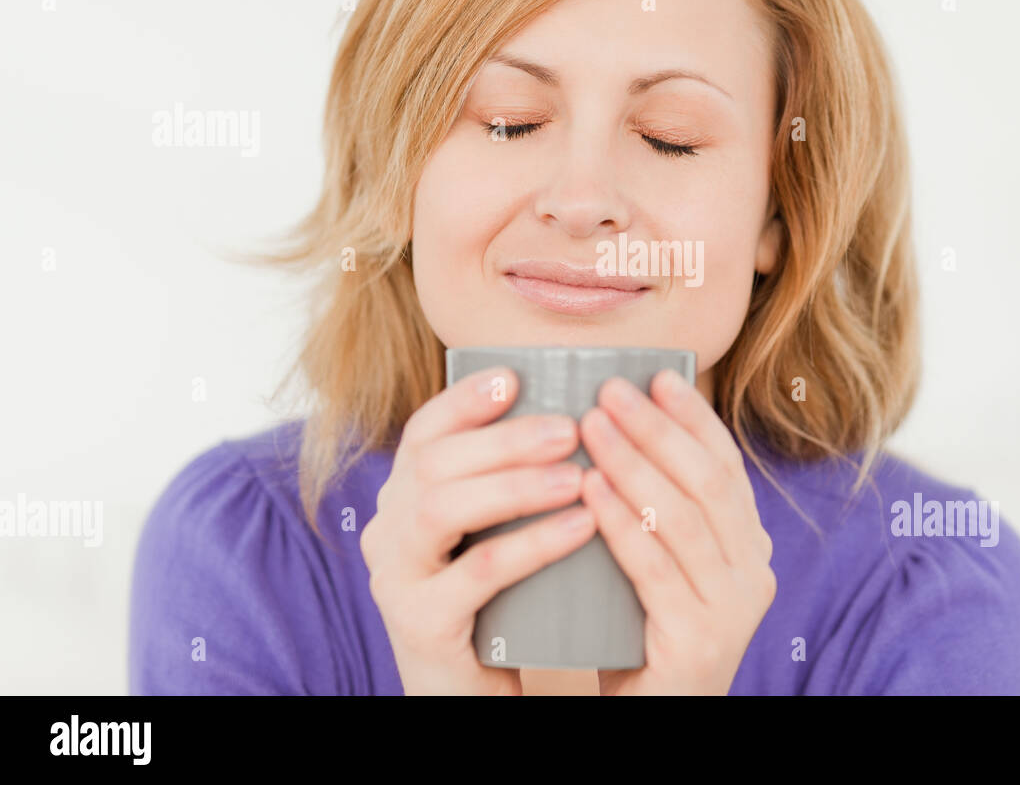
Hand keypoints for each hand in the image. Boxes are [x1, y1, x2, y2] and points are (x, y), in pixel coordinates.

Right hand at [359, 365, 594, 694]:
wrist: (485, 693)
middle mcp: (388, 530)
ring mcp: (396, 578)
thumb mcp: (502, 530)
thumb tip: (580, 410)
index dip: (464, 399)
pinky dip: (532, 543)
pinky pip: (475, 572)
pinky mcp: (418, 625)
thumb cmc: (507, 601)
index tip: (516, 375)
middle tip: (572, 428)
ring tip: (577, 476)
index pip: (424, 432)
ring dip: (513, 484)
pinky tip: (581, 526)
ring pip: (441, 509)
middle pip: (434, 462)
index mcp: (406, 498)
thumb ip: (515, 480)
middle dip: (505, 439)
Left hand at [577, 368, 776, 694]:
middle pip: (709, 482)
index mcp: (748, 548)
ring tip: (592, 424)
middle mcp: (753, 575)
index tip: (657, 377)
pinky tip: (590, 489)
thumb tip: (612, 426)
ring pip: (684, 517)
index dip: (693, 418)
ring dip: (635, 462)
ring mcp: (732, 611)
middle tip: (610, 390)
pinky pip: (656, 567)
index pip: (726, 467)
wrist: (633, 718)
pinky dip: (623, 521)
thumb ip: (650, 510)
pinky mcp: (699, 643)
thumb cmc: (631, 635)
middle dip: (659, 429)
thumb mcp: (651, 562)